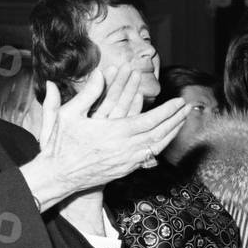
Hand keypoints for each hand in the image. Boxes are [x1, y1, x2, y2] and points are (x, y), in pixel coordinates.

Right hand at [23, 71, 187, 209]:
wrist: (59, 175)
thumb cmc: (60, 143)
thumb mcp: (68, 114)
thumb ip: (87, 94)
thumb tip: (98, 73)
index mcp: (114, 133)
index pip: (150, 120)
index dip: (167, 111)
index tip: (179, 101)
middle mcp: (126, 148)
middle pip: (160, 133)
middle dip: (176, 119)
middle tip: (188, 107)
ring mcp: (128, 161)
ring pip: (158, 146)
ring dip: (173, 132)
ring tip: (183, 120)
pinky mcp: (127, 169)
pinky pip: (151, 155)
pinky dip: (162, 145)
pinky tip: (167, 138)